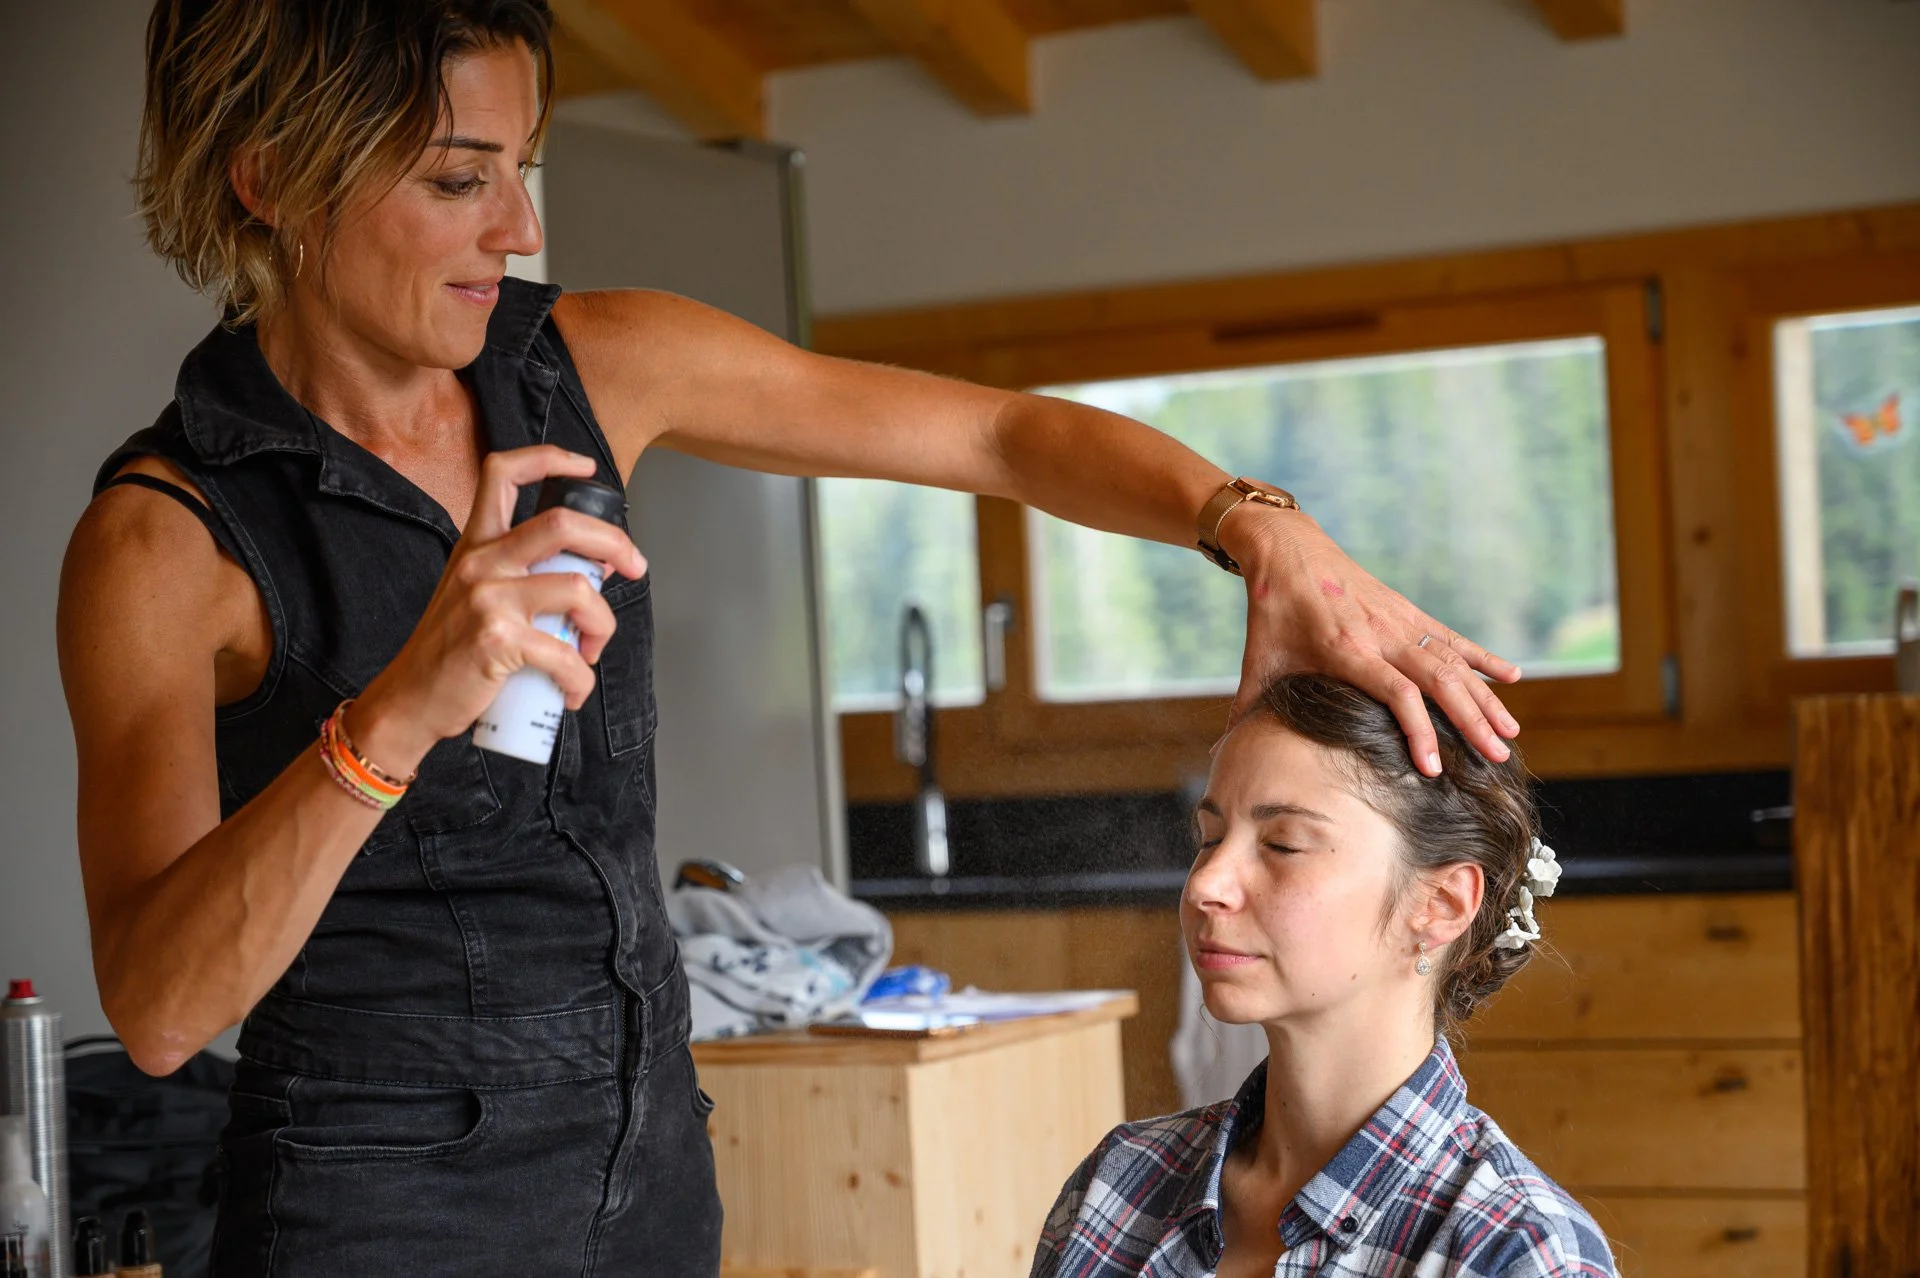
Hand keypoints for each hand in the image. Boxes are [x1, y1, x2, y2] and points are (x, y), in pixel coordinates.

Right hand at [351, 447, 648, 770]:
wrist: (409, 700)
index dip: (550, 458)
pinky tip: (572, 692)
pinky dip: (581, 679)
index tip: (588, 469)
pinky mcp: (496, 640)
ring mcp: (487, 599)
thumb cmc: (451, 651)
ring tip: (591, 652)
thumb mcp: (473, 592)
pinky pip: (565, 655)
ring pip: (579, 591)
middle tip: (635, 567)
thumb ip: (518, 571)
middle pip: (563, 524)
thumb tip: (591, 567)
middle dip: (615, 543)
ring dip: (604, 625)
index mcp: (476, 545)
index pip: (503, 474)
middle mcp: (480, 562)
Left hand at [1222, 505, 1520, 775]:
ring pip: (1453, 662)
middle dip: (1471, 721)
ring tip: (1510, 732)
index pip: (1396, 694)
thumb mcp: (1258, 661)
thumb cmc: (1271, 610)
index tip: (1435, 768)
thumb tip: (1222, 753)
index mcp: (1346, 650)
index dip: (1418, 731)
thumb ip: (1247, 708)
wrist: (1286, 548)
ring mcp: (1400, 620)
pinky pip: (1452, 638)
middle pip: (1438, 681)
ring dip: (1485, 698)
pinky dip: (1482, 658)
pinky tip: (1511, 676)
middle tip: (1496, 758)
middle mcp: (1381, 634)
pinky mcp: (1408, 611)